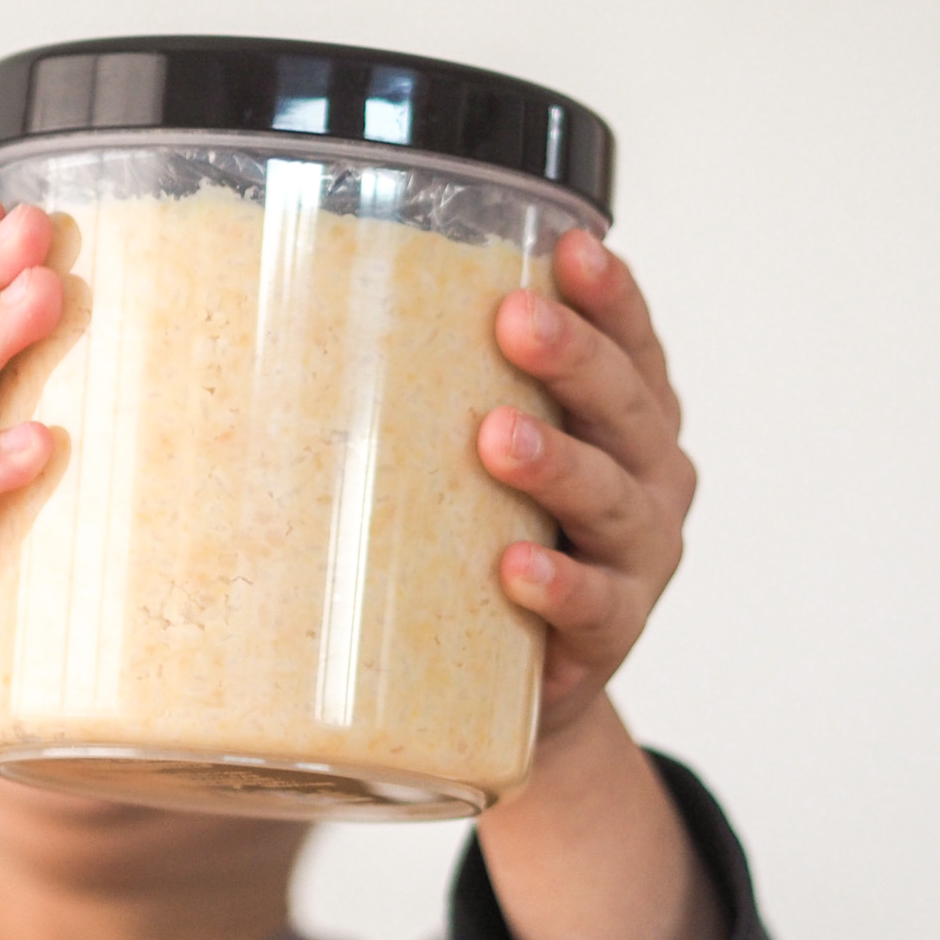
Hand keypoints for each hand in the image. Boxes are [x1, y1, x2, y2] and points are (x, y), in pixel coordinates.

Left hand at [477, 229, 697, 744]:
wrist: (515, 694)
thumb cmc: (486, 544)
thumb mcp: (474, 460)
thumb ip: (435, 392)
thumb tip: (291, 310)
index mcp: (625, 419)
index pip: (630, 343)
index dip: (610, 294)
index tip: (567, 246)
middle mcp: (648, 478)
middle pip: (625, 405)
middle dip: (574, 356)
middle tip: (513, 320)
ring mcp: (638, 559)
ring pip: (612, 498)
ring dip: (559, 464)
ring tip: (498, 438)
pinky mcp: (611, 636)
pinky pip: (594, 607)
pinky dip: (559, 585)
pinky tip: (517, 568)